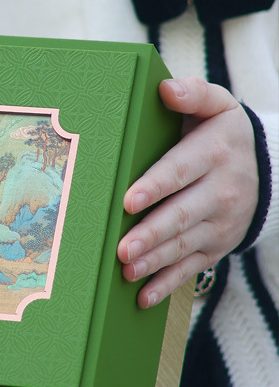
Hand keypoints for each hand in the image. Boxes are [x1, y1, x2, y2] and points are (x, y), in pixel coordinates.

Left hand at [117, 77, 258, 308]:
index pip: (180, 171)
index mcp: (214, 154)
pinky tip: (142, 297)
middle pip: (181, 215)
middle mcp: (221, 191)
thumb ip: (194, 95)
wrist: (268, 170)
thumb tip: (165, 89)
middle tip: (122, 249)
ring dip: (154, 261)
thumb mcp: (218, 107)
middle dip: (151, 234)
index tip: (129, 201)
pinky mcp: (215, 246)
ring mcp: (219, 223)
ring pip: (183, 245)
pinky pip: (190, 268)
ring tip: (126, 271)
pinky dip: (166, 284)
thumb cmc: (220, 135)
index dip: (155, 186)